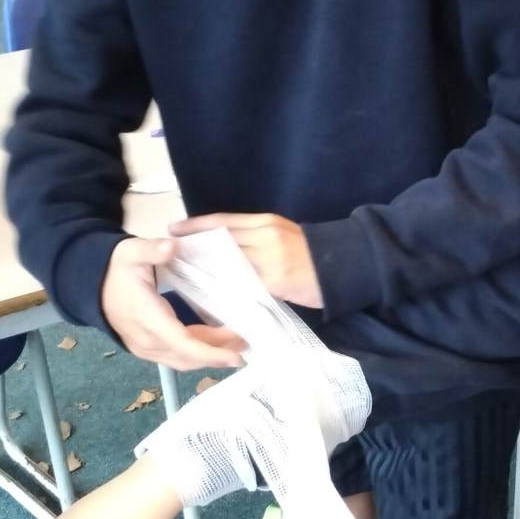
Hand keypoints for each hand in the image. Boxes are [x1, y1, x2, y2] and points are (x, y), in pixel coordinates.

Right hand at [101, 237, 246, 369]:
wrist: (94, 284)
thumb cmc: (117, 268)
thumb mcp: (130, 251)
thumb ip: (151, 249)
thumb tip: (172, 246)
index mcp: (146, 316)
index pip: (181, 342)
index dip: (210, 351)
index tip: (235, 355)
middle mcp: (146, 339)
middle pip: (187, 356)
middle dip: (218, 354)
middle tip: (248, 343)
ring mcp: (146, 348)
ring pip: (184, 360)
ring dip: (211, 355)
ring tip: (239, 344)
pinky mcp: (149, 349)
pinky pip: (177, 357)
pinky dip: (199, 353)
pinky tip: (219, 344)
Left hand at [169, 213, 323, 307]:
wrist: (347, 263)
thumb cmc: (312, 253)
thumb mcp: (282, 235)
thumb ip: (256, 239)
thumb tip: (224, 250)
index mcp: (265, 222)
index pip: (223, 221)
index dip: (196, 225)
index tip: (172, 228)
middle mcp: (265, 236)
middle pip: (220, 242)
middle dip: (195, 250)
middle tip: (172, 257)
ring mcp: (270, 259)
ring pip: (228, 265)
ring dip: (205, 272)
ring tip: (186, 278)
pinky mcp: (276, 282)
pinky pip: (244, 287)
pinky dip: (226, 291)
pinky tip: (212, 297)